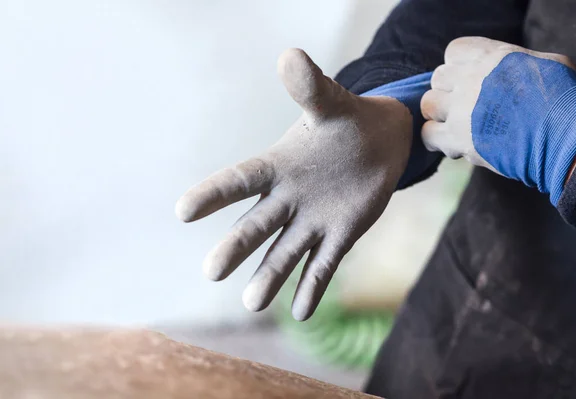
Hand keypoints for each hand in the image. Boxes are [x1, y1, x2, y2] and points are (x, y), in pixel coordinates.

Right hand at [176, 49, 412, 319]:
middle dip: (236, 247)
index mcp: (278, 165)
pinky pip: (322, 266)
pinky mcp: (338, 236)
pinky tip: (301, 313)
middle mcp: (287, 199)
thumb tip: (289, 56)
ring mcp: (312, 221)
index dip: (214, 194)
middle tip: (211, 272)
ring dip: (269, 278)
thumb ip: (310, 88)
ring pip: (285, 253)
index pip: (241, 180)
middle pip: (257, 225)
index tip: (184, 210)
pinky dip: (311, 287)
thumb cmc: (347, 121)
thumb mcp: (331, 103)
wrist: (380, 143)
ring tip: (252, 304)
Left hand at [421, 37, 575, 203]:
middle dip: (449, 92)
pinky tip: (453, 144)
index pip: (454, 51)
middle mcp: (471, 79)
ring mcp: (461, 109)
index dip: (458, 67)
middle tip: (464, 107)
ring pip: (428, 104)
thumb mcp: (545, 64)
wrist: (563, 139)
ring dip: (439, 115)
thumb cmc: (562, 101)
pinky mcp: (457, 138)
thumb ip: (515, 63)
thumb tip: (507, 68)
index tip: (468, 81)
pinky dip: (436, 139)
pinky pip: (427, 134)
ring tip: (456, 125)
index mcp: (492, 57)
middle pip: (438, 78)